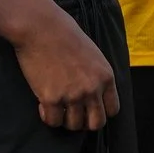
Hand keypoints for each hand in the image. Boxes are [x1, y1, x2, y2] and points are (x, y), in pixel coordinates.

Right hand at [9, 0, 120, 131]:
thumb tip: (94, 95)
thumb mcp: (93, 54)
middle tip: (72, 112)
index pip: (112, 110)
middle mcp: (92, 89)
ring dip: (65, 119)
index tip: (88, 108)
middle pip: (96, 123)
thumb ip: (97, 76)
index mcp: (106, 77)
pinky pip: (53, 121)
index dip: (100, 111)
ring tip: (57, 106)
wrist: (41, 27)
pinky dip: (48, 116)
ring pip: (74, 125)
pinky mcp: (51, 99)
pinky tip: (43, 104)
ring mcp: (72, 95)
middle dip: (84, 121)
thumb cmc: (64, 34)